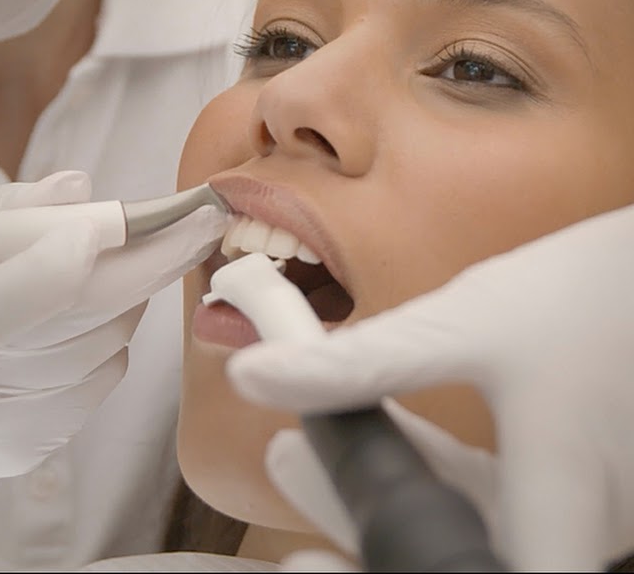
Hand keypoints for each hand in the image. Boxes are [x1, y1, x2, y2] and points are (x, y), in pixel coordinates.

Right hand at [0, 171, 224, 545]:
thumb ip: (7, 211)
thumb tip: (81, 188)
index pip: (30, 289)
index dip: (84, 250)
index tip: (131, 215)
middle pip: (94, 313)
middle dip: (161, 258)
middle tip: (203, 220)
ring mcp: (9, 422)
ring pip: (111, 340)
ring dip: (126, 295)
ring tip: (99, 269)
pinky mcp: (32, 445)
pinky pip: (104, 377)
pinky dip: (107, 339)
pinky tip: (78, 323)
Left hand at [228, 202, 633, 571]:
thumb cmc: (588, 296)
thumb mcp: (464, 324)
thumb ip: (363, 364)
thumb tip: (256, 376)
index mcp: (563, 512)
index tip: (304, 558)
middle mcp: (581, 534)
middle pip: (444, 551)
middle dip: (354, 512)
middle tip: (289, 463)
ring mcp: (583, 516)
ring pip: (462, 520)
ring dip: (384, 484)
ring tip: (308, 443)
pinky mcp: (576, 490)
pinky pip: (490, 497)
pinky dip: (431, 469)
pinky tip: (382, 423)